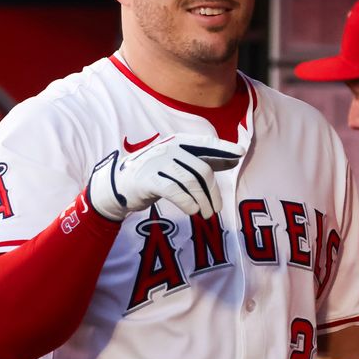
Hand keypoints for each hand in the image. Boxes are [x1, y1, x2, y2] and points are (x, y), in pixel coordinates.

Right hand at [86, 133, 244, 220]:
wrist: (119, 184)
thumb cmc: (154, 174)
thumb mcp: (178, 163)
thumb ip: (202, 160)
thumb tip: (233, 158)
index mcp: (179, 143)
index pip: (206, 145)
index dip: (223, 149)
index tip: (239, 155)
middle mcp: (170, 149)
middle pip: (202, 170)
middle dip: (213, 192)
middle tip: (216, 209)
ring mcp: (158, 163)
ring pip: (191, 182)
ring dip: (203, 201)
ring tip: (206, 214)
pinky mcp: (148, 179)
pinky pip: (174, 191)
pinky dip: (187, 202)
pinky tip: (193, 211)